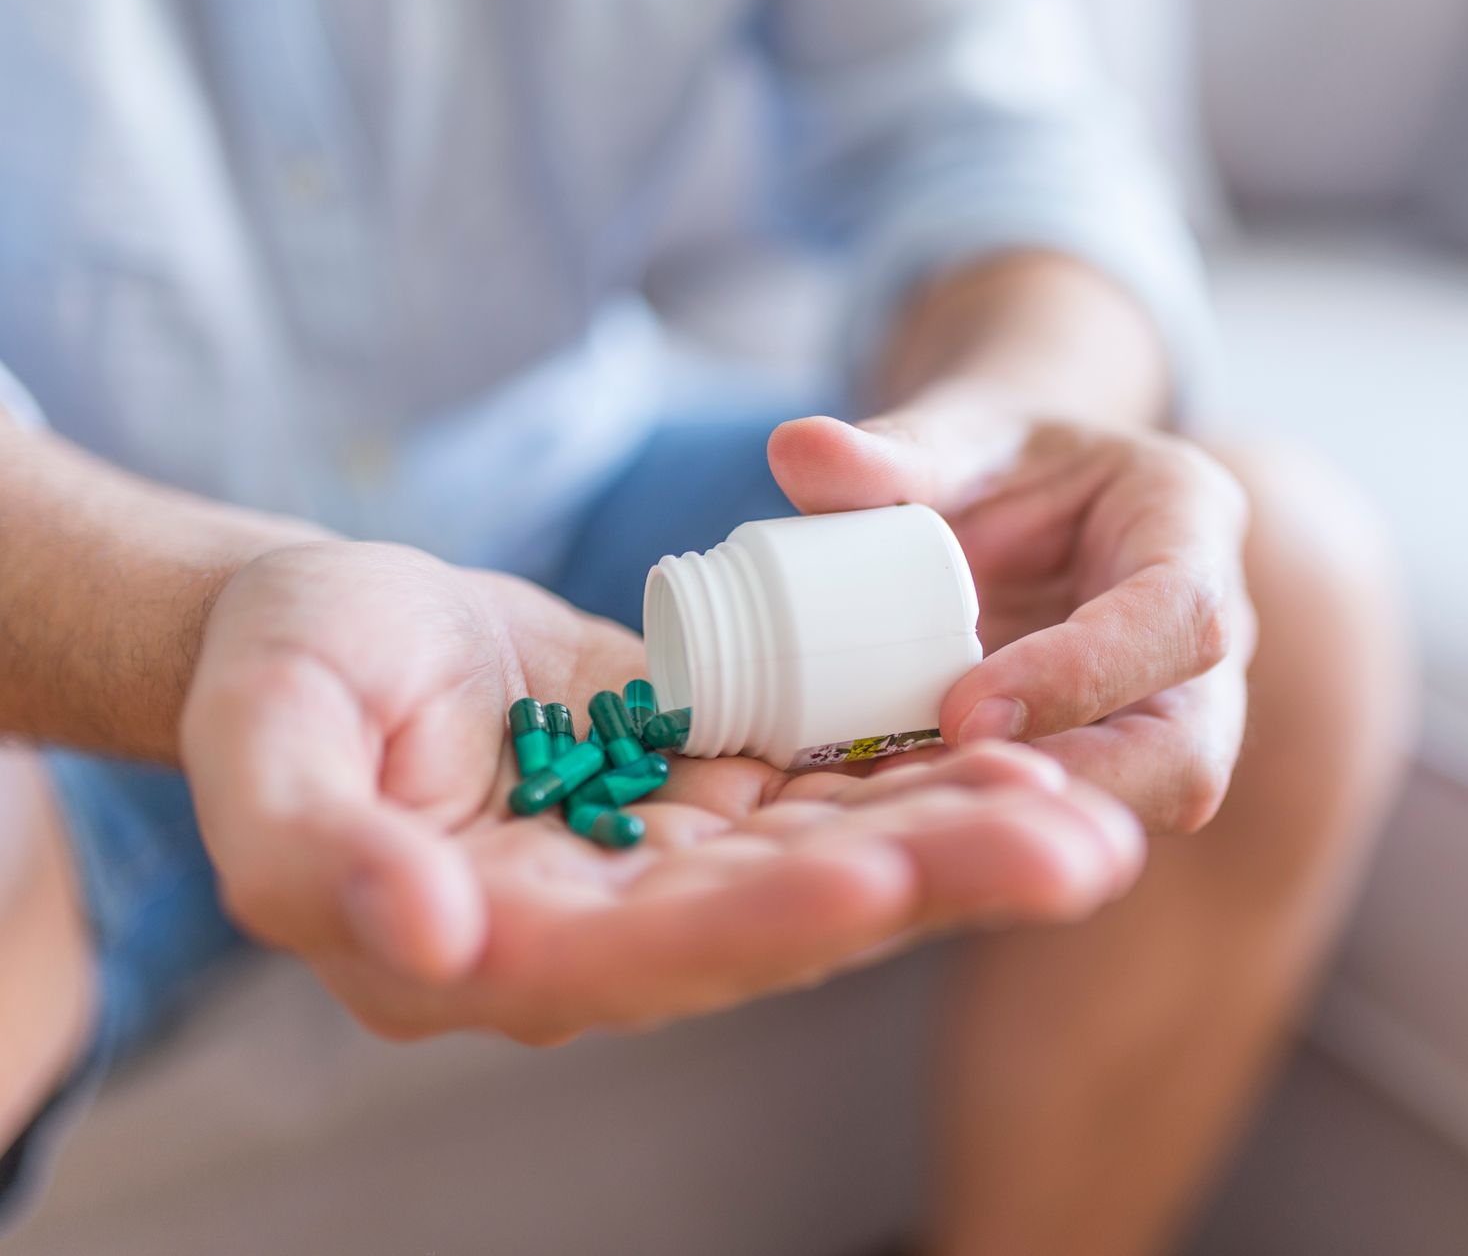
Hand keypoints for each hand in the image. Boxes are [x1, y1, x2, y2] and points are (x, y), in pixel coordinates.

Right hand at [180, 542, 1142, 1042]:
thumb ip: (319, 858)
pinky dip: (915, 776)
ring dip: (956, 839)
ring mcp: (668, 869)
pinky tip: (1018, 753)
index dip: (762, 925)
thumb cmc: (278, 673)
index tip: (878, 886)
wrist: (333, 627)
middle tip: (1074, 858)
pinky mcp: (709, 799)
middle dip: (926, 886)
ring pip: (829, 862)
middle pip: (781, 924)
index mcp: (492, 949)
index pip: (642, 957)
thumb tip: (433, 946)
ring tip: (1087, 819)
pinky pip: (827, 794)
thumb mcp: (263, 748)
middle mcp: (603, 935)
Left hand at [768, 410, 1255, 832]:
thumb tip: (797, 449)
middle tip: (936, 790)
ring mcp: (1181, 711)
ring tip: (908, 815)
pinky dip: (1001, 823)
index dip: (1082, 675)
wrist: (1033, 497)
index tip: (963, 710)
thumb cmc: (1009, 459)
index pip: (1179, 613)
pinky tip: (907, 826)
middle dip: (1073, 785)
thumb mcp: (961, 431)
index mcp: (1190, 523)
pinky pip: (1088, 814)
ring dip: (1033, 820)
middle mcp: (1213, 634)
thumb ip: (897, 447)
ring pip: (1150, 801)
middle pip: (1189, 747)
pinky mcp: (1131, 767)